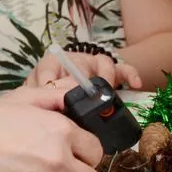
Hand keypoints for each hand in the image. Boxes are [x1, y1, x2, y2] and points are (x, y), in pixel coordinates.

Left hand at [25, 50, 141, 89]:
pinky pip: (122, 69)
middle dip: (82, 83)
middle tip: (84, 99)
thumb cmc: (48, 95)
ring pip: (102, 63)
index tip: (53, 96)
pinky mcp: (109, 71)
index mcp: (50, 64)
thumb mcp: (37, 96)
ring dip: (106, 77)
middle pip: (80, 64)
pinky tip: (135, 84)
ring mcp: (92, 65)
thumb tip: (43, 110)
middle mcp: (72, 60)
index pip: (48, 67)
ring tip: (108, 93)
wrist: (68, 90)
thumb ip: (36, 98)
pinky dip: (130, 74)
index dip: (50, 83)